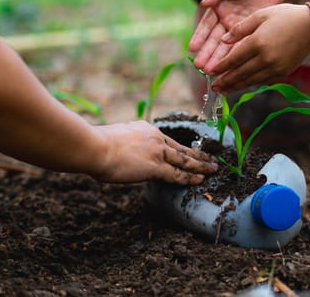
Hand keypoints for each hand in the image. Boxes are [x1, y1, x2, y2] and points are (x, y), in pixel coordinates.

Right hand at [91, 121, 217, 184]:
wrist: (94, 147)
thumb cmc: (95, 145)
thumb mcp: (115, 137)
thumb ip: (125, 143)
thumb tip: (123, 150)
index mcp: (146, 129)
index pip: (167, 141)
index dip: (180, 148)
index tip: (189, 151)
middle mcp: (156, 138)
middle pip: (182, 148)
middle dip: (199, 154)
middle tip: (211, 158)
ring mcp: (158, 152)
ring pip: (185, 160)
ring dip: (201, 165)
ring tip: (214, 169)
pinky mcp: (156, 167)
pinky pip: (178, 174)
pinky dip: (190, 177)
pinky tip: (200, 180)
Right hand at [189, 0, 285, 71]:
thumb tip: (204, 3)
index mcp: (217, 10)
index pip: (206, 26)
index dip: (199, 37)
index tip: (192, 48)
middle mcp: (225, 22)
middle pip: (214, 40)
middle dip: (207, 53)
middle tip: (200, 67)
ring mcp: (238, 31)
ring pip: (226, 47)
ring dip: (219, 60)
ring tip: (211, 72)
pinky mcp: (251, 36)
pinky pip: (242, 48)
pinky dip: (236, 58)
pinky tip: (230, 69)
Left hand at [209, 3, 309, 93]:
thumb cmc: (285, 16)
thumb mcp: (260, 15)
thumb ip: (240, 29)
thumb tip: (222, 40)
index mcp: (257, 42)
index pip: (234, 59)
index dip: (221, 67)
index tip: (210, 72)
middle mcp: (265, 58)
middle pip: (240, 74)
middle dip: (225, 81)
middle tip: (213, 87)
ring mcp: (275, 67)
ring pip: (250, 80)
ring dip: (235, 87)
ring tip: (224, 91)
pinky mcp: (282, 72)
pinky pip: (262, 81)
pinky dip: (250, 84)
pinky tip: (242, 85)